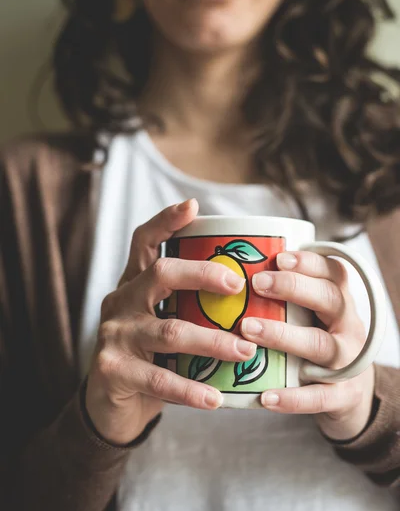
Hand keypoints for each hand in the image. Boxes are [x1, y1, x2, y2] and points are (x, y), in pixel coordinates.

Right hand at [85, 198, 256, 445]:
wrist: (111, 404)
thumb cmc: (151, 356)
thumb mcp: (164, 322)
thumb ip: (191, 307)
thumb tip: (255, 297)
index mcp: (134, 283)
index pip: (144, 242)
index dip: (166, 221)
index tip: (193, 206)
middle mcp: (120, 301)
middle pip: (160, 274)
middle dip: (203, 274)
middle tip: (239, 287)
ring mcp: (114, 334)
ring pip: (168, 330)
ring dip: (212, 341)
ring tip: (245, 351)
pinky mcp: (112, 369)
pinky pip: (158, 378)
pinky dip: (191, 389)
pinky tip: (215, 398)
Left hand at [240, 251, 374, 440]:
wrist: (350, 393)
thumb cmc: (315, 339)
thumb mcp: (311, 313)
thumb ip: (285, 294)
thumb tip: (230, 270)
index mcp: (340, 300)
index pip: (333, 272)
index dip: (308, 262)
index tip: (279, 258)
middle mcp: (349, 326)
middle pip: (330, 299)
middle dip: (293, 288)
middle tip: (257, 283)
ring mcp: (349, 361)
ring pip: (321, 345)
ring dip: (284, 335)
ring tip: (248, 329)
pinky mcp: (342, 395)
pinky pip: (318, 397)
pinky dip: (292, 397)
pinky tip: (265, 396)